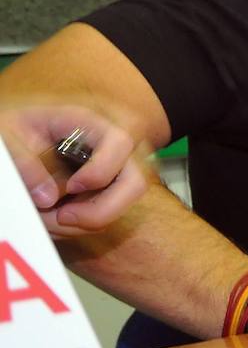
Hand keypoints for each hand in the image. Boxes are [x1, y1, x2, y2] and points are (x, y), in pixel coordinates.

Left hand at [0, 103, 148, 235]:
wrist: (21, 135)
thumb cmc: (19, 127)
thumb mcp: (9, 136)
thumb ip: (23, 162)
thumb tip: (48, 199)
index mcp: (91, 122)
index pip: (121, 143)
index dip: (100, 171)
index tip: (70, 188)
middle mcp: (114, 145)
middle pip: (135, 183)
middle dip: (100, 211)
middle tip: (62, 217)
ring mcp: (116, 168)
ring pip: (122, 205)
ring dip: (85, 223)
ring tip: (48, 219)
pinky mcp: (108, 188)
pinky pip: (108, 214)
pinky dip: (82, 225)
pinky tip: (56, 217)